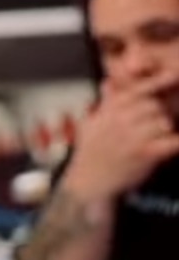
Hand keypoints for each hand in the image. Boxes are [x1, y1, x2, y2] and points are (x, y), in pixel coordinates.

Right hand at [62, 70, 178, 201]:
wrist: (88, 181)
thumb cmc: (91, 152)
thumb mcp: (91, 123)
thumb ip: (105, 102)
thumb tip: (108, 83)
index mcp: (108, 111)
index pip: (137, 91)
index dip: (155, 85)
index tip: (171, 77)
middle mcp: (120, 121)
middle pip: (155, 106)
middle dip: (160, 112)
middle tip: (157, 123)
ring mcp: (133, 138)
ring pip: (164, 122)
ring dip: (166, 129)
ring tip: (158, 137)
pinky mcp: (146, 155)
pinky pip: (172, 142)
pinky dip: (175, 142)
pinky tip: (170, 145)